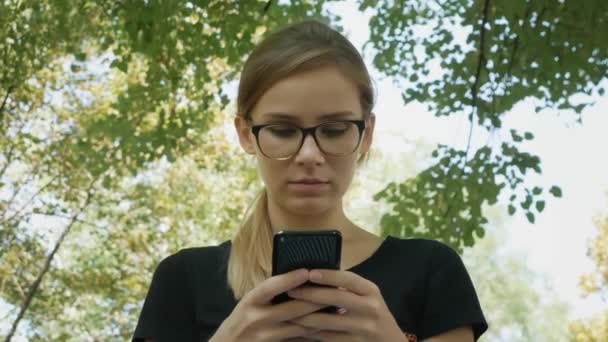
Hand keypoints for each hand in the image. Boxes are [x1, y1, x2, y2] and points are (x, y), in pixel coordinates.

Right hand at [210, 269, 325, 341]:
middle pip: (292, 309)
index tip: (307, 270)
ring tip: (338, 308)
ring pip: (300, 327)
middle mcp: (256, 319)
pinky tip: (327, 328)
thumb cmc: (242, 319)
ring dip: (320, 318)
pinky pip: (298, 341)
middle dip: (316, 300)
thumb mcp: (249, 302)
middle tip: (336, 290)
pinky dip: (313, 334)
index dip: (289, 279)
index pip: (270, 287)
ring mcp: (265, 337)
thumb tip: (300, 278)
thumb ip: (269, 293)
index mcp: (250, 301)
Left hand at [285, 269, 405, 340]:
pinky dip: (309, 335)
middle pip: (336, 298)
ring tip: (287, 312)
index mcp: (371, 291)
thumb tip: (314, 276)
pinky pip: (327, 339)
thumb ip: (348, 288)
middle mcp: (370, 308)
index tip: (309, 272)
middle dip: (310, 294)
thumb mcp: (368, 297)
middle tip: (290, 291)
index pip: (348, 279)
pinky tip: (296, 331)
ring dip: (304, 317)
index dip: (328, 275)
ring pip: (327, 322)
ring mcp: (363, 329)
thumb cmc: (373, 315)